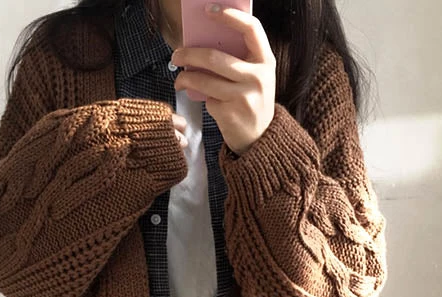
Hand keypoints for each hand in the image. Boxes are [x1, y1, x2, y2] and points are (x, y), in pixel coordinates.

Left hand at [170, 2, 275, 155]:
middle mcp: (257, 77)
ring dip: (185, 78)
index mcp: (265, 61)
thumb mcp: (255, 77)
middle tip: (176, 55)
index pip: (251, 29)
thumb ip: (239, 60)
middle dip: (189, 54)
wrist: (260, 138)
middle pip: (214, 57)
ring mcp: (244, 96)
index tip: (209, 10)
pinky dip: (200, 98)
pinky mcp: (230, 113)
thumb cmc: (252, 101)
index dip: (230, 16)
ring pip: (204, 80)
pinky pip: (207, 99)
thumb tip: (204, 43)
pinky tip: (200, 99)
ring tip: (179, 79)